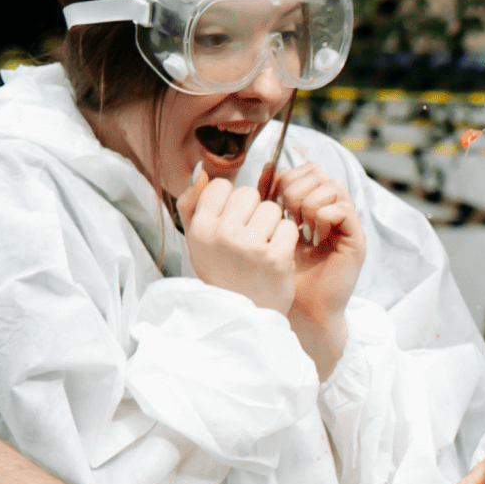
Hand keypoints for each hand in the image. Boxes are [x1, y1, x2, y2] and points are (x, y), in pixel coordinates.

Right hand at [177, 174, 297, 313]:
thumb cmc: (222, 272)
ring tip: (264, 245)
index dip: (233, 201)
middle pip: (249, 194)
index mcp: (200, 228)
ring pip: (273, 208)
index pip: (222, 186)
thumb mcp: (199, 240)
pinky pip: (289, 227)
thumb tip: (203, 170)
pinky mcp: (275, 256)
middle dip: (255, 211)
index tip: (234, 221)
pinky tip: (278, 254)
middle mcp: (222, 234)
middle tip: (252, 235)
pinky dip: (288, 239)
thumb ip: (194, 203)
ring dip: (274, 224)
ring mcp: (249, 245)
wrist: (244, 314)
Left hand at [261, 155, 365, 375]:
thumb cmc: (279, 274)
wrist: (298, 308)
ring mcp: (346, 225)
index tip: (276, 203)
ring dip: (310, 204)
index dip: (288, 179)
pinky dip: (323, 218)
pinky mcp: (355, 240)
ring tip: (303, 228)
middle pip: (320, 173)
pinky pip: (342, 210)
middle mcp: (332, 212)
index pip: (307, 170)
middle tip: (289, 215)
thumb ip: (268, 199)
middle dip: (296, 189)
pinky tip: (314, 238)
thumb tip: (267, 166)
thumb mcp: (267, 230)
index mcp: (313, 206)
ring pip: (332, 187)